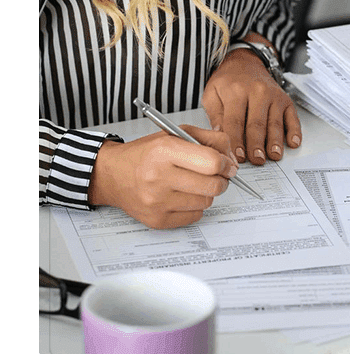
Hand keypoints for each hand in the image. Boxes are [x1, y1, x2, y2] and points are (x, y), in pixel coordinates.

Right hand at [89, 126, 238, 228]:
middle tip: (215, 175)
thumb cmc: (146, 154)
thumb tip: (232, 160)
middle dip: (221, 180)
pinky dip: (195, 206)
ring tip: (192, 183)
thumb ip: (210, 140)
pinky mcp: (158, 220)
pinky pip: (195, 216)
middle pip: (213, 185)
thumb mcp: (176, 134)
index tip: (227, 165)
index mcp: (164, 151)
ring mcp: (157, 202)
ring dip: (206, 193)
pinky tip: (182, 196)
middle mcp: (158, 177)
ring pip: (207, 202)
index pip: (212, 162)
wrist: (113, 174)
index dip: (226, 164)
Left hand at [202, 40, 301, 164]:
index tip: (237, 157)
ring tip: (274, 156)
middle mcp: (257, 92)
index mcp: (235, 91)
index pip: (235, 121)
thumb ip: (215, 115)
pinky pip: (292, 117)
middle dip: (256, 145)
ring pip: (274, 123)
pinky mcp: (285, 100)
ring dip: (275, 142)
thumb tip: (220, 137)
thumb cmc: (228, 81)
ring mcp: (274, 96)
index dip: (236, 141)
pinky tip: (292, 142)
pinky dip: (294, 131)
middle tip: (256, 160)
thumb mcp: (212, 94)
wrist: (246, 62)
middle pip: (257, 124)